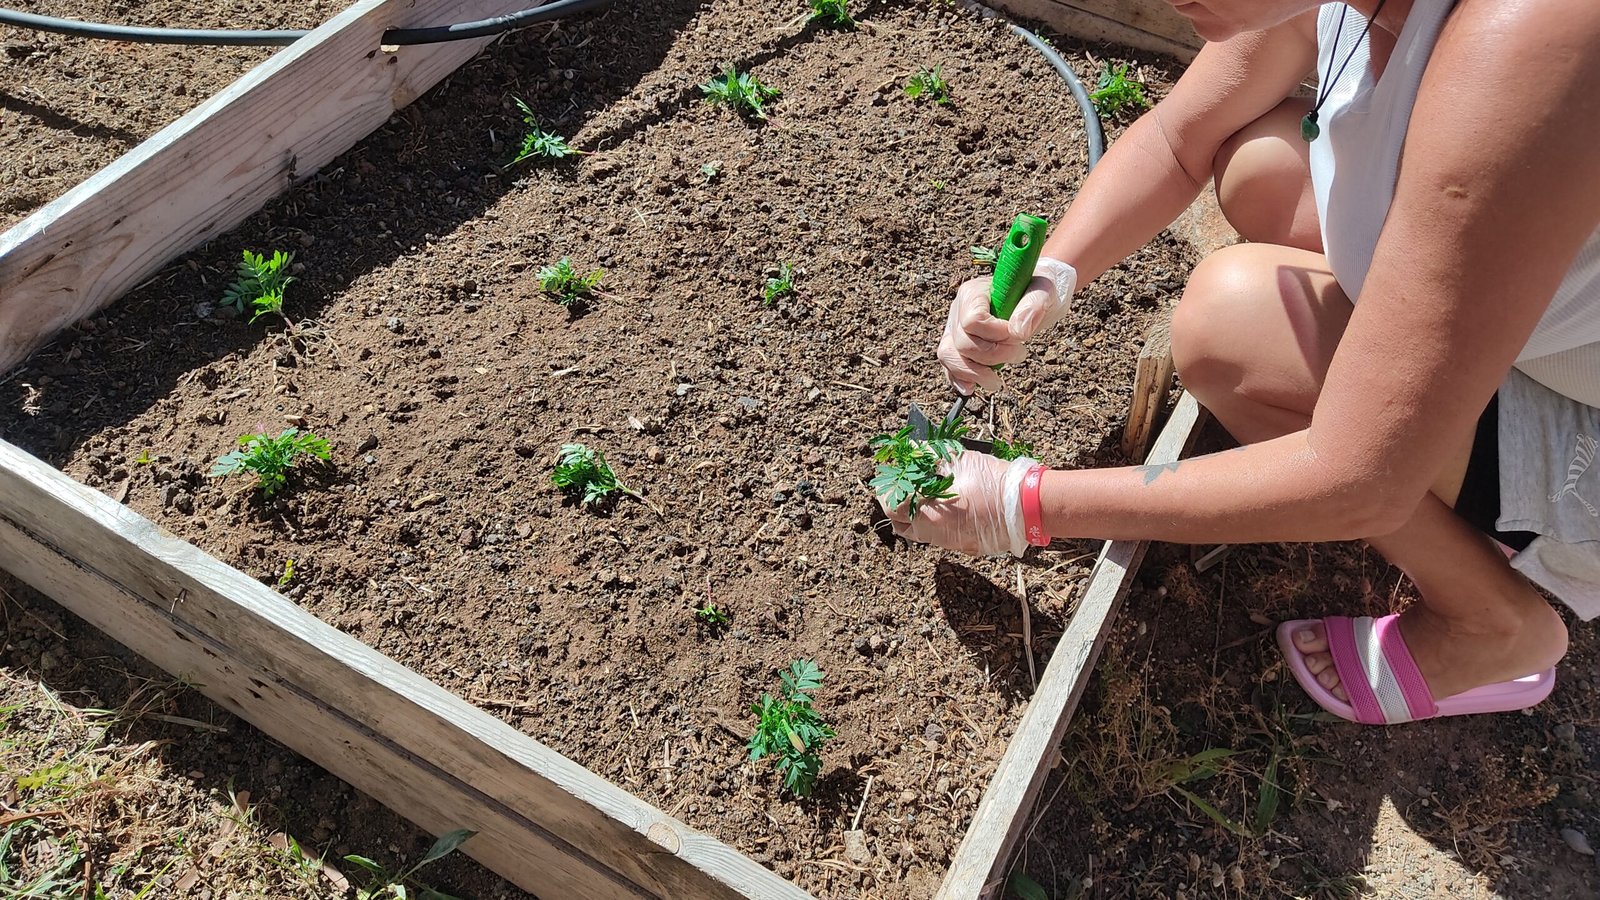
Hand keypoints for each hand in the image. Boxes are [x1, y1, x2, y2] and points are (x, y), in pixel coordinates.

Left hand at [878, 451, 1037, 556]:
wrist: (1027, 506)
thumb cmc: (993, 482)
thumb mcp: (958, 460)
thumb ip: (928, 455)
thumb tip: (910, 450)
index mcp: (928, 514)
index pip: (890, 506)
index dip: (887, 489)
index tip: (892, 474)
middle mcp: (934, 534)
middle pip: (900, 523)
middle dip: (897, 503)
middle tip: (906, 483)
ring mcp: (948, 543)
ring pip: (919, 531)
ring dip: (915, 512)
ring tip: (926, 490)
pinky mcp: (962, 546)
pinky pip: (938, 535)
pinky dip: (934, 520)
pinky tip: (946, 502)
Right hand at [936, 257, 1076, 394]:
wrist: (1032, 297)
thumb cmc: (1036, 290)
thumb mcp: (1044, 291)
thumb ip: (1033, 306)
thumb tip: (1018, 332)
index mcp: (973, 292)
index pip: (973, 321)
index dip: (996, 335)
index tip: (1018, 335)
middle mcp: (958, 310)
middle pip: (963, 343)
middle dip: (993, 356)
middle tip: (1020, 352)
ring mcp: (955, 329)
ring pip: (949, 356)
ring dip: (974, 373)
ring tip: (997, 382)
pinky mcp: (958, 346)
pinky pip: (949, 366)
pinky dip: (960, 379)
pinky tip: (972, 388)